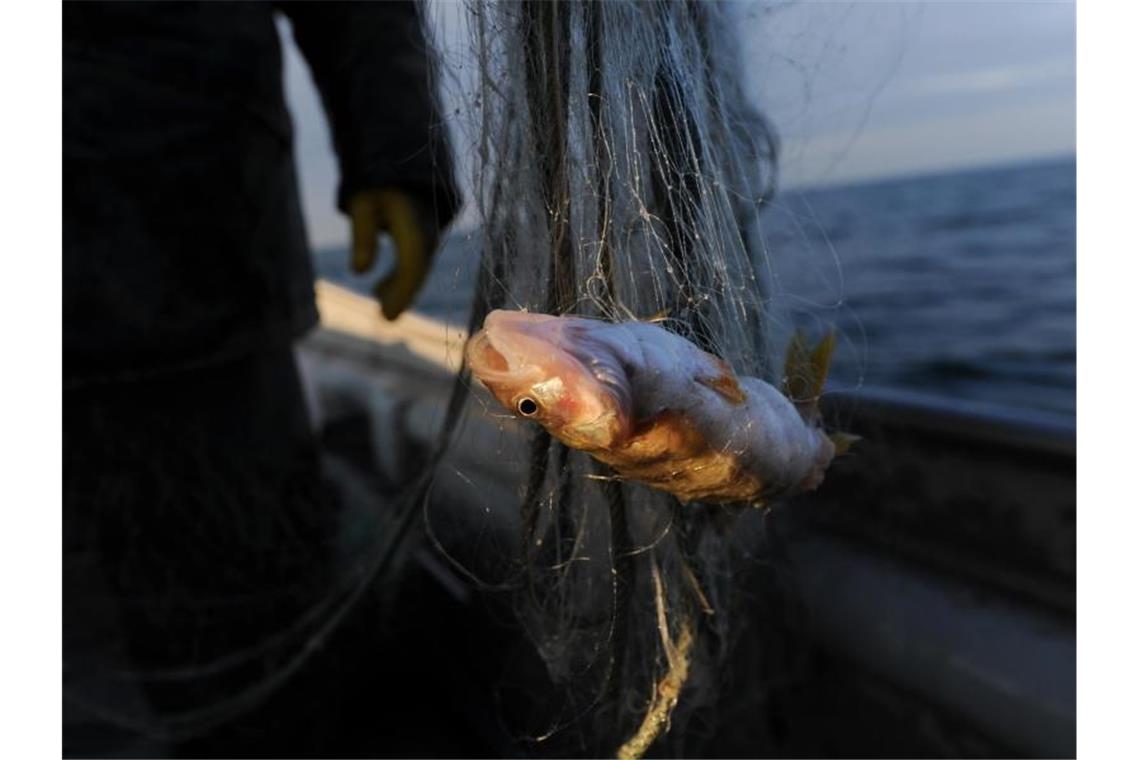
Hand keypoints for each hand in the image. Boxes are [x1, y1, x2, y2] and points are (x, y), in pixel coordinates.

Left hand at [348, 189, 439, 320]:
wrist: (401, 155)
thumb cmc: (376, 179)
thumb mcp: (362, 201)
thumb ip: (362, 234)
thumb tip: (358, 272)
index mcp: (413, 221)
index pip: (412, 263)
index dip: (401, 291)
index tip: (386, 316)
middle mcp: (428, 229)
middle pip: (418, 269)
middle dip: (402, 294)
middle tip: (385, 317)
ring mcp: (430, 231)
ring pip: (419, 266)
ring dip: (400, 286)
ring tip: (379, 301)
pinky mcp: (425, 234)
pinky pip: (417, 260)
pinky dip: (402, 276)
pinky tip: (380, 290)